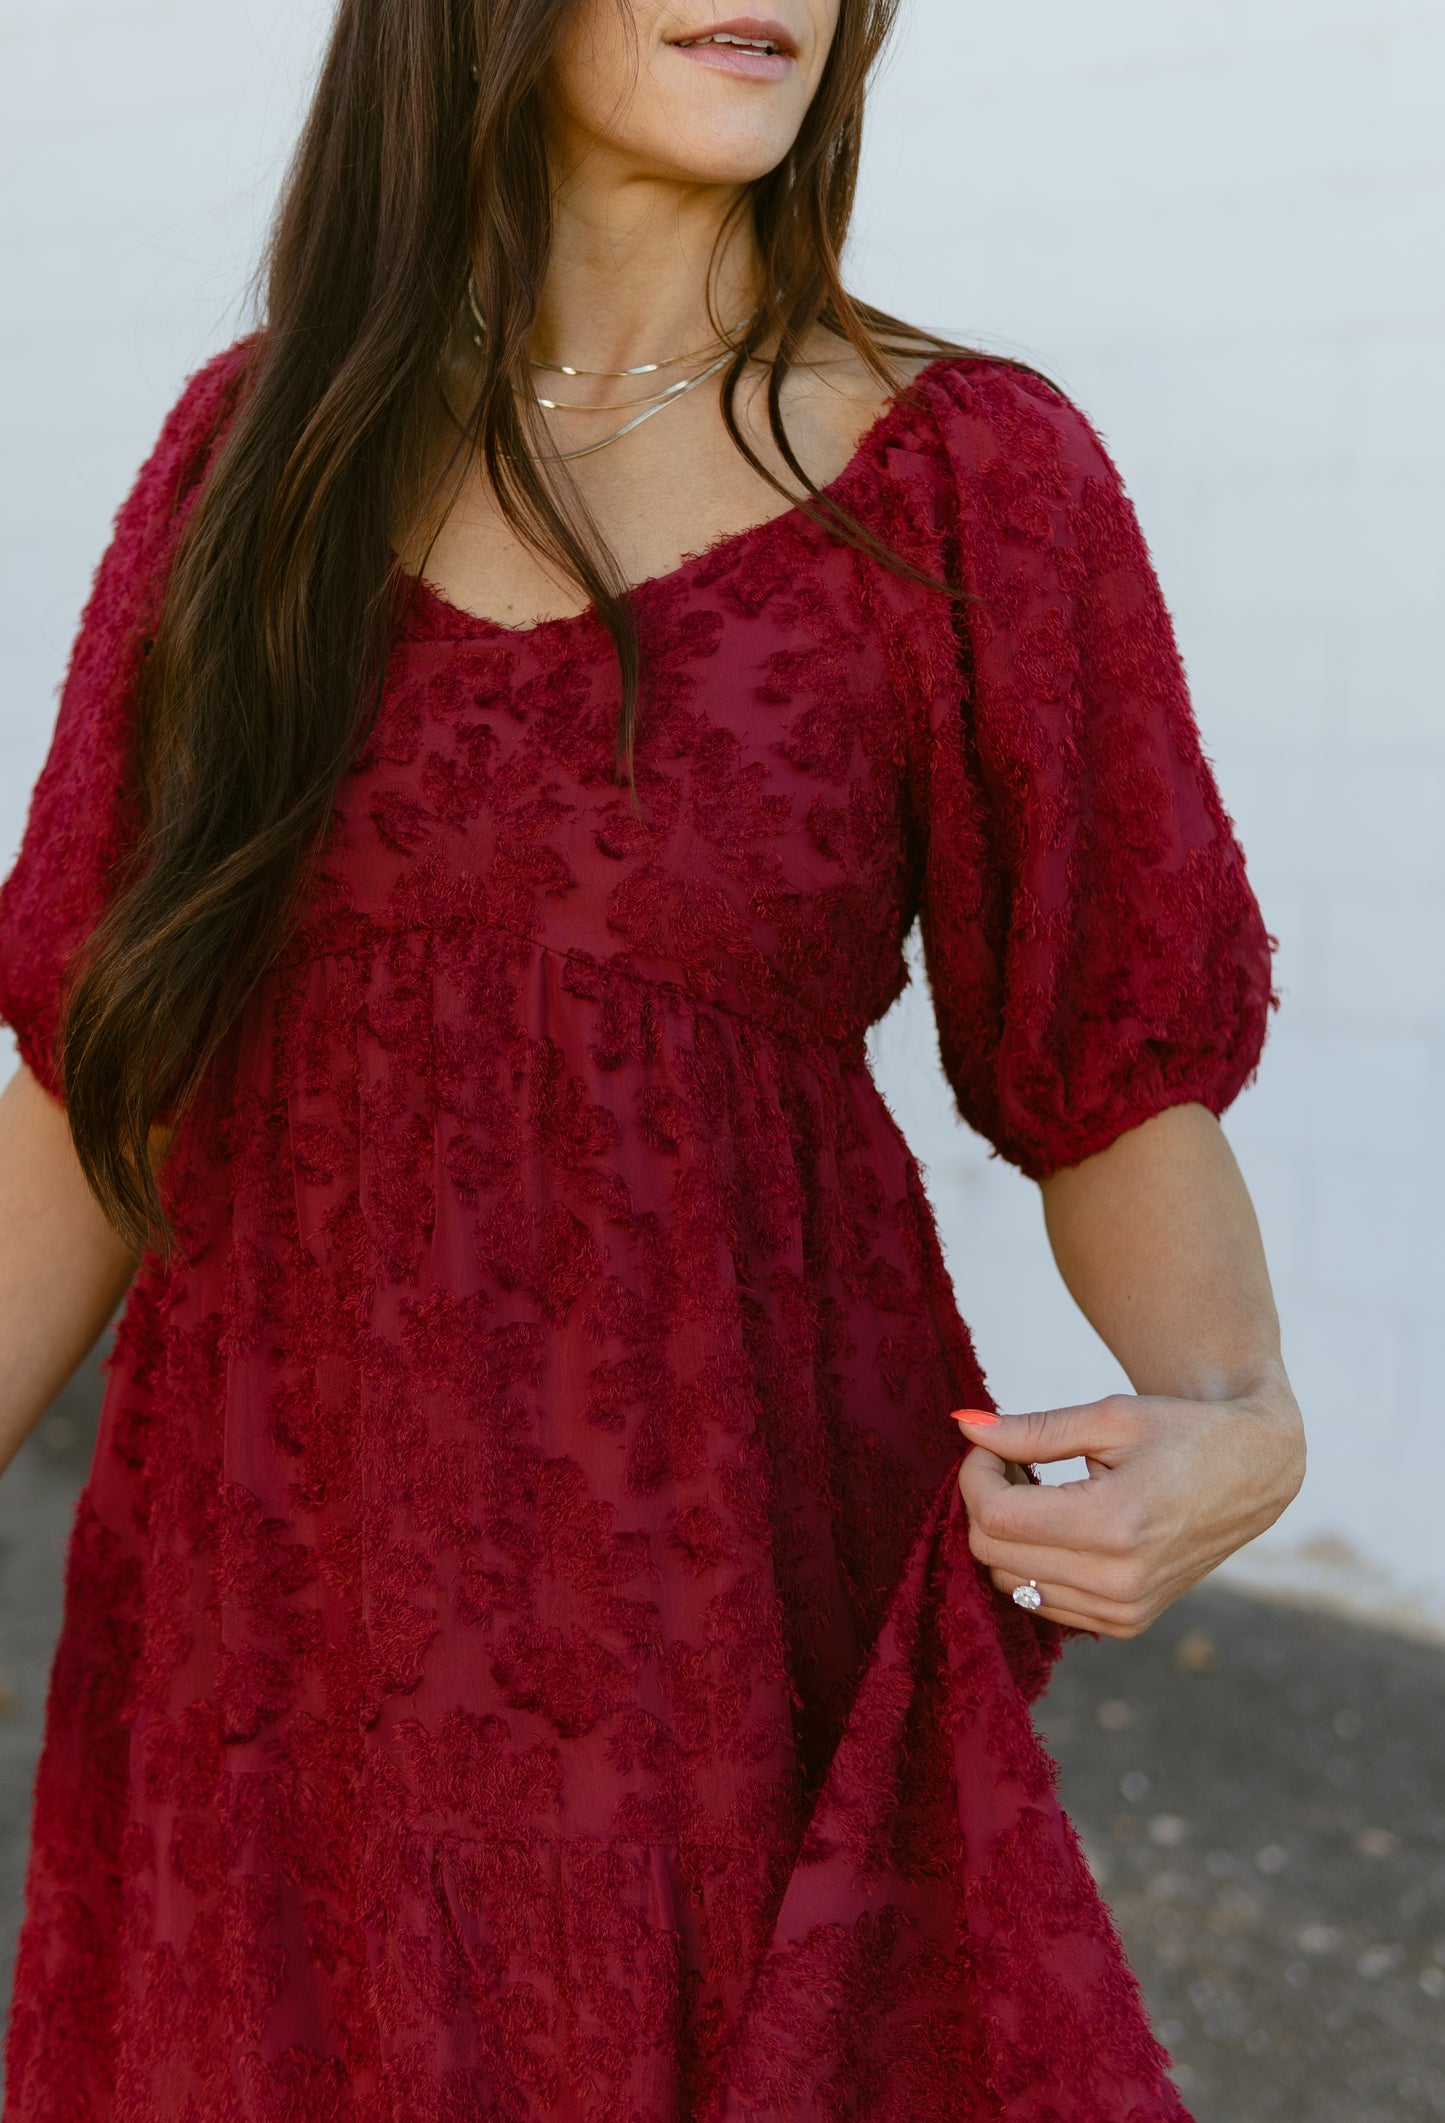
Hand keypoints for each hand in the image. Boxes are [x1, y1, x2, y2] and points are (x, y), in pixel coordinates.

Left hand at [952, 1372, 1304, 1637]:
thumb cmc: (1183, 1431)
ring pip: (1010, 1583)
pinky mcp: (1127, 1624)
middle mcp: (1120, 1581)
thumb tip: (964, 1426)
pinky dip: (1033, 1564)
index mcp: (1116, 1524)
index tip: (989, 1444)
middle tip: (1011, 1460)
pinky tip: (1059, 1524)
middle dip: (984, 1501)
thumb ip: (1032, 1430)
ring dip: (1006, 1535)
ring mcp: (1125, 1611)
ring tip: (1039, 1489)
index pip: (997, 1517)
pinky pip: (1042, 1602)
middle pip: (994, 1554)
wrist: (1255, 1471)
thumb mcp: (1109, 1417)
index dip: (974, 1475)